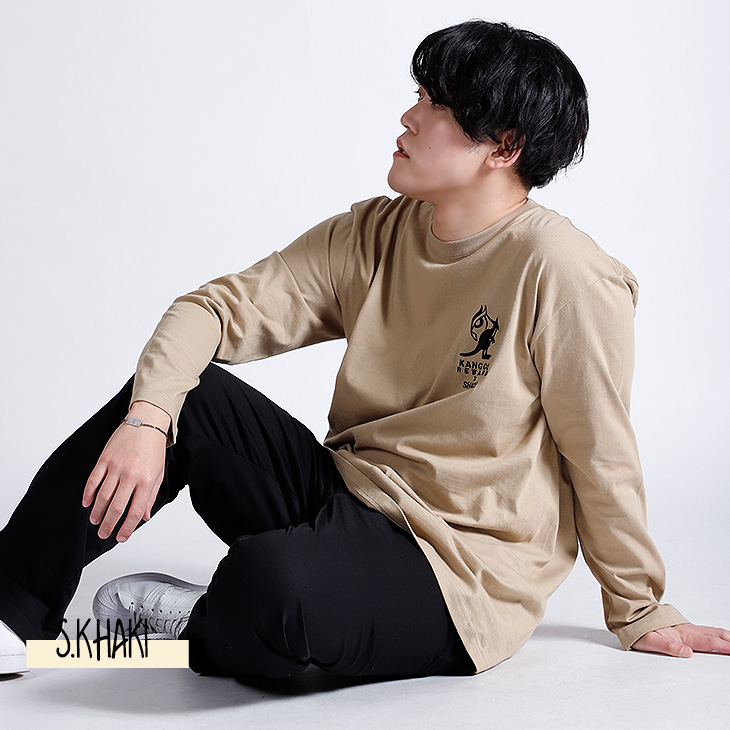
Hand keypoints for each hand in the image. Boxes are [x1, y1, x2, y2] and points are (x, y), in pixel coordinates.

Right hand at [82, 401, 169, 542]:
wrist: (147, 423)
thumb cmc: (154, 448)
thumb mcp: (159, 473)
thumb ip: (151, 496)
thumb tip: (145, 516)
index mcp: (147, 481)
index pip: (135, 511)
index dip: (127, 528)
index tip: (120, 537)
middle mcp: (131, 475)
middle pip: (116, 507)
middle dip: (108, 524)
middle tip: (103, 533)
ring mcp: (116, 467)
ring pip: (102, 496)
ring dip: (97, 512)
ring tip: (94, 521)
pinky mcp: (105, 458)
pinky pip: (93, 480)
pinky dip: (88, 494)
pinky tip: (87, 503)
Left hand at [632, 622, 729, 657]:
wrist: (631, 616)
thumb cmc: (640, 630)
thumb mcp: (650, 641)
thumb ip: (668, 647)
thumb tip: (687, 653)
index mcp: (680, 635)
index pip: (706, 642)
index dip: (721, 646)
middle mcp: (685, 630)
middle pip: (712, 635)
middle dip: (728, 641)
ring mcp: (685, 628)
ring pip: (709, 631)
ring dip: (724, 635)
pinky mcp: (683, 627)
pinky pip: (704, 630)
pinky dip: (716, 632)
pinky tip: (720, 635)